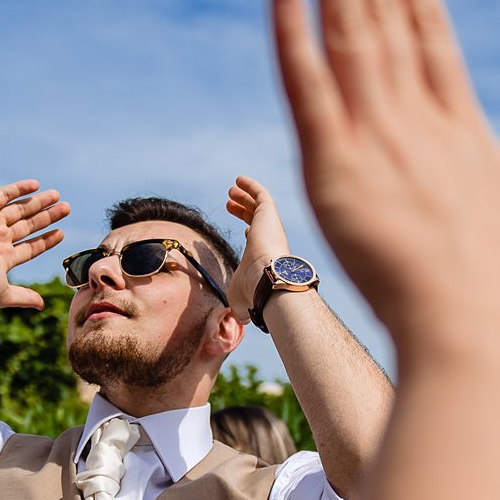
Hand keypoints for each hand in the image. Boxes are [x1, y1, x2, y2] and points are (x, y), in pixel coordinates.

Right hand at [0, 181, 70, 308]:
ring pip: (20, 209)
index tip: (61, 233)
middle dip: (48, 217)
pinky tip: (36, 185)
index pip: (30, 246)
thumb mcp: (3, 293)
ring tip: (58, 196)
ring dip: (39, 202)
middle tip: (67, 209)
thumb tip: (42, 305)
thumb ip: (23, 297)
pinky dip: (19, 188)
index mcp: (3, 256)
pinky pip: (4, 194)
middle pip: (29, 225)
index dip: (46, 240)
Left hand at [225, 176, 290, 321]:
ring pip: (258, 206)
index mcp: (263, 256)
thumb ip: (239, 305)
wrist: (268, 281)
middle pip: (257, 221)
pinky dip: (250, 186)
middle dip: (244, 211)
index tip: (245, 228)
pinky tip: (238, 180)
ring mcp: (270, 226)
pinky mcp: (269, 214)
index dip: (251, 231)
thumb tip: (240, 320)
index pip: (259, 240)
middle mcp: (270, 240)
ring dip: (244, 197)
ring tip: (230, 191)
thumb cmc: (254, 293)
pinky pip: (261, 194)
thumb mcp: (239, 300)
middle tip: (229, 203)